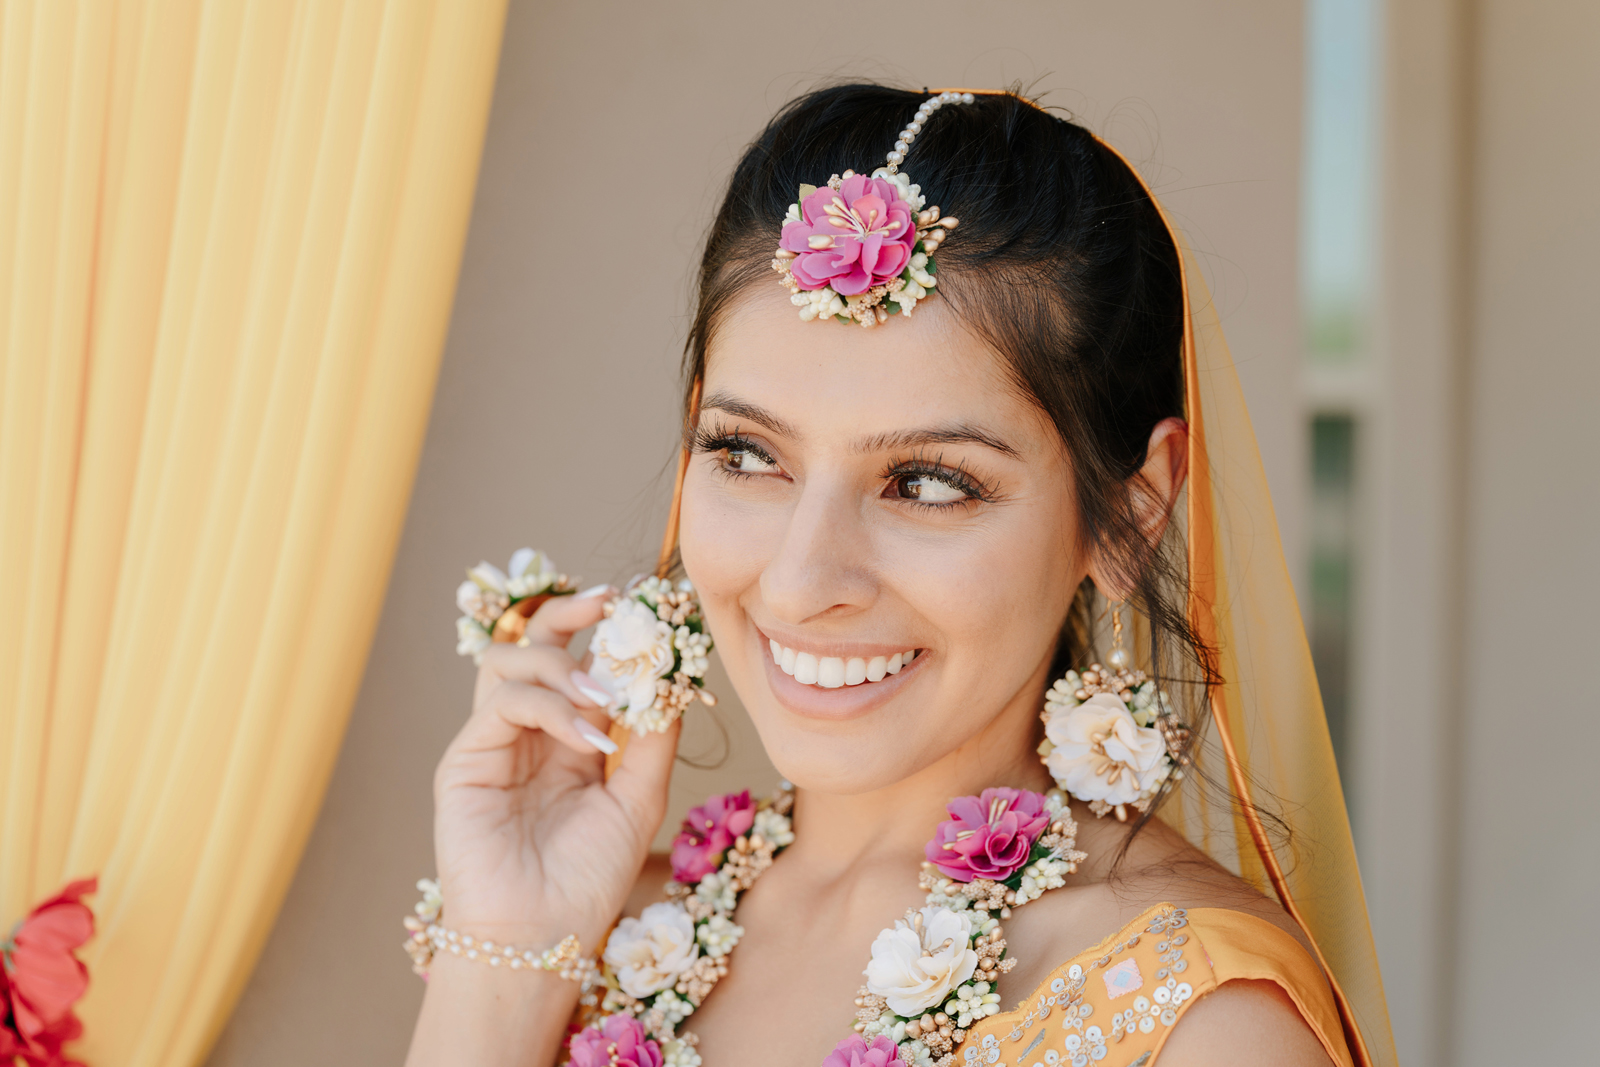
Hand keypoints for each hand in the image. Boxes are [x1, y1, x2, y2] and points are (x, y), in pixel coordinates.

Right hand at [431, 586, 678, 950]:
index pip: (579, 663)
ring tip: (602, 696)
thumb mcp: (639, 799)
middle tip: (609, 603)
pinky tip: (588, 738)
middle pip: (532, 642)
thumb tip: (670, 674)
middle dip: (569, 613)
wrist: (541, 939)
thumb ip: (653, 737)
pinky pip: (504, 702)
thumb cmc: (588, 880)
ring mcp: (492, 743)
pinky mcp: (465, 759)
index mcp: (568, 741)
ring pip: (508, 658)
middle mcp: (528, 734)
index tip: (643, 610)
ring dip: (561, 662)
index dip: (606, 632)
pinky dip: (550, 706)